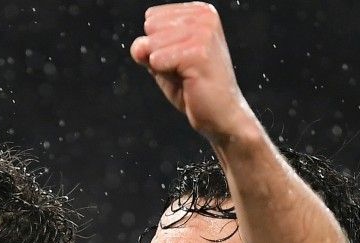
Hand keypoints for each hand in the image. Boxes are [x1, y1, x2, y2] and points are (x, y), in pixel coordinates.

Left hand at [128, 3, 258, 141]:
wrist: (220, 115)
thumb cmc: (193, 87)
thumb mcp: (162, 62)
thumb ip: (145, 48)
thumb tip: (138, 46)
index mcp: (199, 11)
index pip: (151, 18)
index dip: (157, 45)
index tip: (181, 58)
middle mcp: (204, 16)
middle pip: (150, 28)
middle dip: (159, 54)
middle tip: (184, 69)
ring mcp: (204, 32)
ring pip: (152, 45)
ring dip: (164, 67)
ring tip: (187, 75)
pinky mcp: (199, 52)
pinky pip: (157, 60)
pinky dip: (166, 74)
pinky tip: (189, 80)